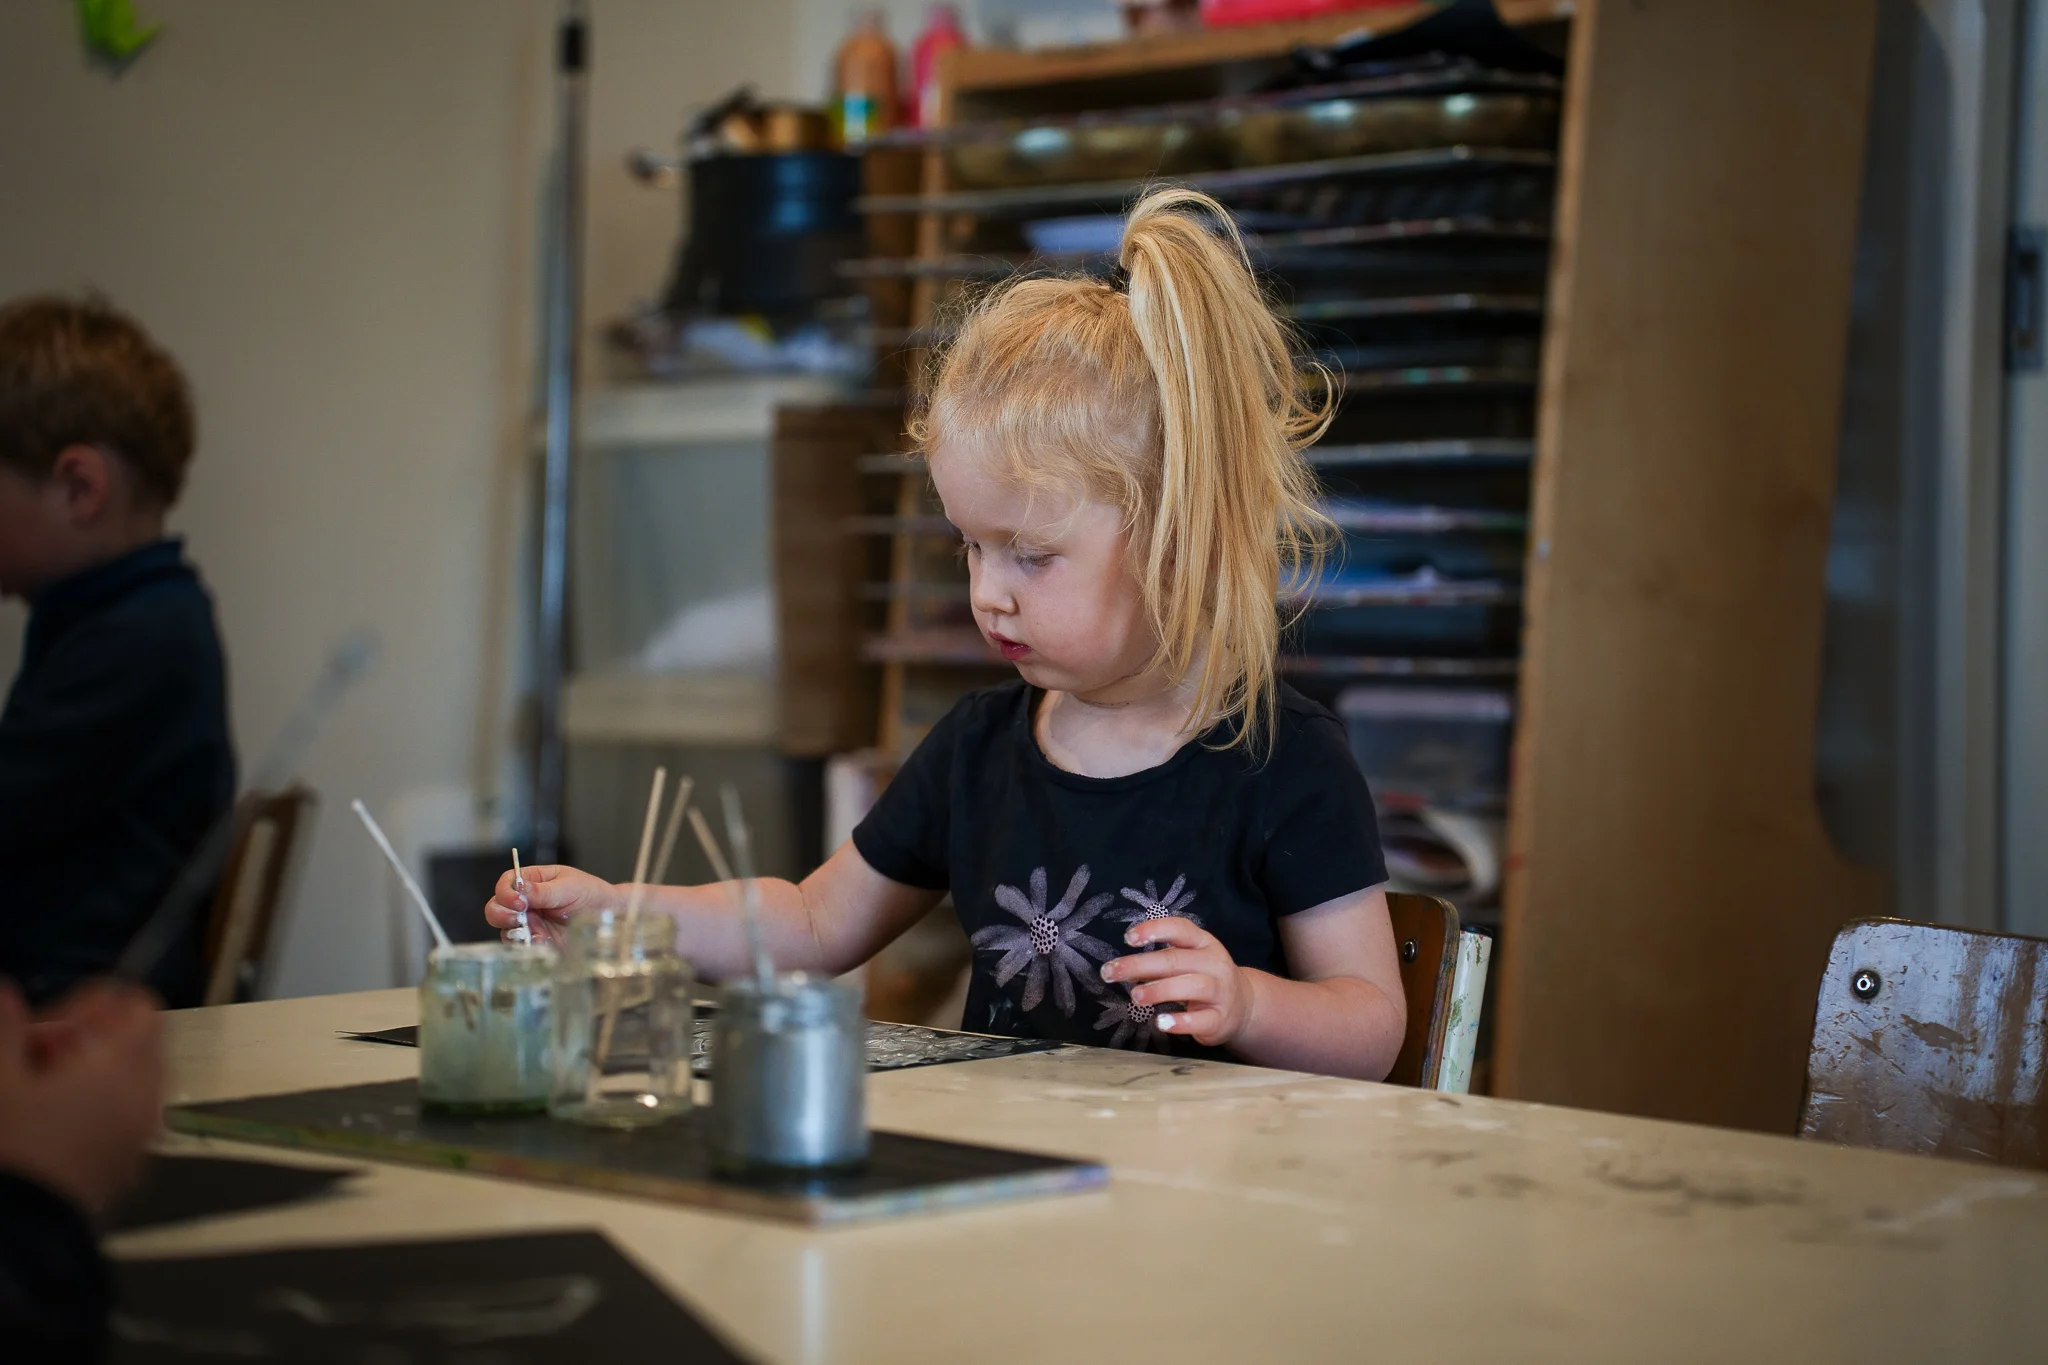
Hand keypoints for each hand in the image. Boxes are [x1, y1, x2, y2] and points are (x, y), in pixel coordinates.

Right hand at [0, 980, 163, 1214]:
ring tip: (41, 1088)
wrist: (21, 1232)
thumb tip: (7, 991)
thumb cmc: (9, 1148)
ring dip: (96, 1071)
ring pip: (134, 1080)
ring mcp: (144, 1133)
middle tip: (38, 1054)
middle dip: (93, 1038)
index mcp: (122, 1066)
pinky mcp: (130, 1165)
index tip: (51, 1022)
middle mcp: (147, 1095)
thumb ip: (7, 1029)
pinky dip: (102, 1105)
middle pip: (139, 1042)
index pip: (139, 1007)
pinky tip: (54, 1121)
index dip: (96, 1005)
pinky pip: (128, 1116)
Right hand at [485, 864, 622, 947]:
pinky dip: (528, 945)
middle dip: (501, 914)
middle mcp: (526, 903)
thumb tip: (519, 889)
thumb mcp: (569, 887)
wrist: (611, 915)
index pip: (506, 883)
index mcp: (533, 881)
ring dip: (514, 932)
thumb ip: (543, 890)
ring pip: (505, 929)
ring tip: (533, 932)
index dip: (506, 892)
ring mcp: (530, 923)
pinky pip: (522, 946)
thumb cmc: (591, 894)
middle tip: (520, 918)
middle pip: (496, 907)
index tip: (519, 901)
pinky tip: (543, 942)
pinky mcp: (537, 941)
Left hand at [1099, 916, 1254, 1047]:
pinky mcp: (1220, 1020)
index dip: (1154, 930)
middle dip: (1141, 965)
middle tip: (1111, 972)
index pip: (1180, 929)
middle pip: (1177, 960)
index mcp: (1204, 943)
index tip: (1128, 938)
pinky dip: (1180, 1022)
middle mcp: (1215, 964)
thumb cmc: (1205, 978)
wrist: (1243, 1006)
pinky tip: (1161, 1022)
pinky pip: (1201, 1020)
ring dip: (1160, 990)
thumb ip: (1160, 960)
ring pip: (1192, 986)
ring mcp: (1220, 992)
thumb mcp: (1189, 960)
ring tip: (1135, 996)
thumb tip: (1122, 968)